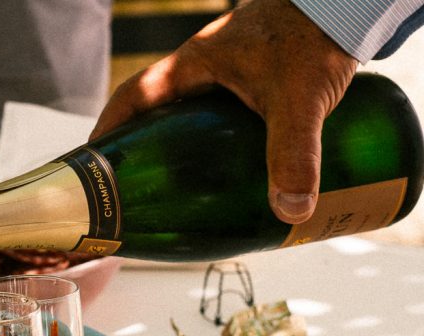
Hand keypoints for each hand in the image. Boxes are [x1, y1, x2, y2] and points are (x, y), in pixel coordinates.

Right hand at [90, 0, 357, 223]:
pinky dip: (209, 140)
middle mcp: (202, 68)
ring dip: (175, 146)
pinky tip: (222, 166)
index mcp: (193, 66)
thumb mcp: (298, 102)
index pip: (133, 98)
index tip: (91, 163)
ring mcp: (226, 72)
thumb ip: (293, 155)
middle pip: (153, 112)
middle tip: (134, 188)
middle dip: (139, 147)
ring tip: (174, 187)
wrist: (348, 7)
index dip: (108, 131)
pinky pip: (216, 114)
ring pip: (185, 114)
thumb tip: (289, 210)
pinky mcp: (251, 78)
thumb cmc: (314, 37)